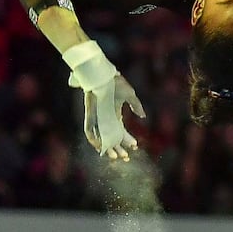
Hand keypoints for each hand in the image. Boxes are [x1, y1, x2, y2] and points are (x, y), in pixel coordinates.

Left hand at [63, 42, 146, 160]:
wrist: (104, 74)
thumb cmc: (116, 83)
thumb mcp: (130, 95)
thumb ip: (136, 106)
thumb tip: (143, 117)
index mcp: (115, 114)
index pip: (121, 132)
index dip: (127, 140)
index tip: (135, 146)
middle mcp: (106, 118)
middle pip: (111, 138)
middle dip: (118, 148)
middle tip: (125, 157)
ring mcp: (97, 117)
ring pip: (100, 137)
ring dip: (106, 147)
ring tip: (113, 156)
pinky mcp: (90, 115)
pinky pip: (89, 130)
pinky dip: (94, 139)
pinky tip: (100, 146)